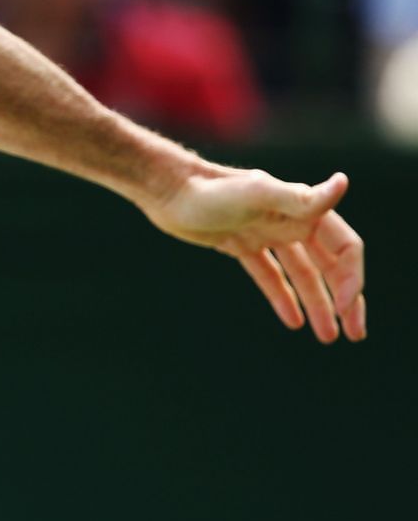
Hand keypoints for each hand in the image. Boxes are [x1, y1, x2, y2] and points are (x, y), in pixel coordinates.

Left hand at [142, 166, 365, 342]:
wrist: (166, 189)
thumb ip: (299, 198)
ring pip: (301, 274)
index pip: (344, 248)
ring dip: (317, 304)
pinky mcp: (240, 244)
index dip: (350, 278)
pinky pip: (269, 275)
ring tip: (328, 337)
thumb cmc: (209, 190)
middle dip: (344, 299)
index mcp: (301, 209)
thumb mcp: (256, 194)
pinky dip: (281, 297)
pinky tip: (293, 321)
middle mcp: (288, 221)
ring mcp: (264, 233)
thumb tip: (343, 182)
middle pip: (329, 265)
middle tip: (355, 335)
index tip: (344, 308)